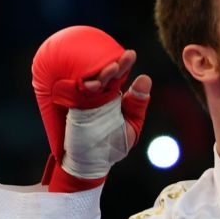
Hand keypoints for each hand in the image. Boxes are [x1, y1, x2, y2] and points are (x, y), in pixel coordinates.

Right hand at [31, 26, 152, 191]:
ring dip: (101, 74)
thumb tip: (145, 78)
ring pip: (91, 81)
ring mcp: (84, 101)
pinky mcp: (73, 109)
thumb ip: (138, 105)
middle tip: (125, 57)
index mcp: (112, 95)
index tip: (131, 54)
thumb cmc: (111, 145)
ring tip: (113, 67)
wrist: (90, 163)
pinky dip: (84, 88)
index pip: (118, 76)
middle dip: (114, 64)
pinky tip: (93, 83)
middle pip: (104, 74)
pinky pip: (77, 95)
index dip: (124, 64)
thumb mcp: (132, 126)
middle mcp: (97, 95)